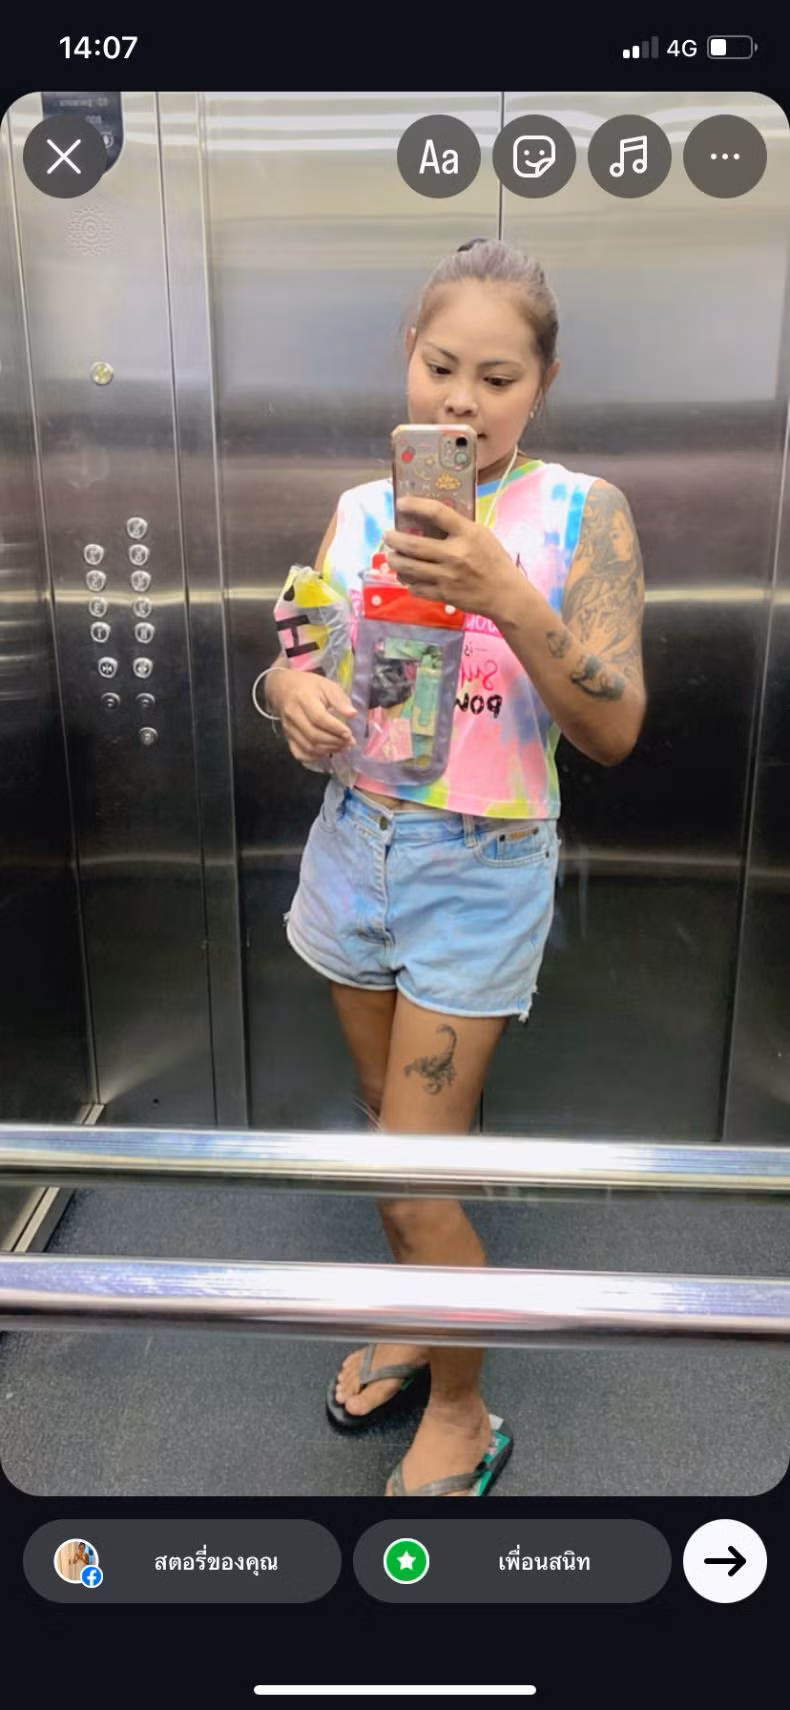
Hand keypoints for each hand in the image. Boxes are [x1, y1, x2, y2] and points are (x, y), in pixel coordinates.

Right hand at [273, 670, 354, 765]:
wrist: (283, 688)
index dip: (335, 728)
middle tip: (349, 742)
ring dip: (328, 750)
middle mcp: (293, 715)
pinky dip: (314, 757)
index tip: (349, 733)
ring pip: (308, 747)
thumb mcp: (327, 685)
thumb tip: (353, 714)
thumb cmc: (309, 686)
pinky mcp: (287, 737)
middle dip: (334, 742)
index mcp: (303, 699)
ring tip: (342, 747)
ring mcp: (289, 728)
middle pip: (314, 735)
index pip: (319, 718)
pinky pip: (299, 753)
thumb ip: (340, 700)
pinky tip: (326, 752)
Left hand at [382, 498, 521, 620]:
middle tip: (387, 536)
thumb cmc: (494, 561)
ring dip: (394, 561)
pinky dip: (409, 582)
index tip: (401, 503)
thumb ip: (458, 527)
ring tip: (392, 557)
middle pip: (413, 544)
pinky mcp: (443, 595)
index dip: (415, 505)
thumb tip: (429, 519)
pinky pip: (415, 588)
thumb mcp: (481, 536)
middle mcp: (454, 554)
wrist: (505, 595)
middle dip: (393, 539)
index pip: (437, 512)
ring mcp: (447, 577)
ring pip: (408, 568)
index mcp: (467, 534)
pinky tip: (409, 577)